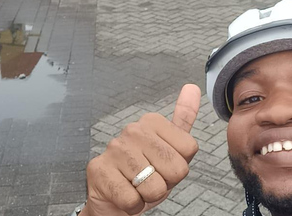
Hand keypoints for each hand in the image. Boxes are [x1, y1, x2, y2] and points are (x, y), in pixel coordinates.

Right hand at [83, 85, 200, 215]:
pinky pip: (132, 200)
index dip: (180, 166)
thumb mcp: (170, 148)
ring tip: (137, 187)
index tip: (163, 166)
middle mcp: (132, 130)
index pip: (189, 149)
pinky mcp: (99, 170)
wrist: (113, 201)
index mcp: (152, 121)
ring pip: (154, 187)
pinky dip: (132, 206)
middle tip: (150, 179)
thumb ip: (183, 119)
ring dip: (148, 196)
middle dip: (166, 183)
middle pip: (176, 169)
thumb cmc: (144, 175)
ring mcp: (114, 149)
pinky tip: (124, 195)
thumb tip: (193, 87)